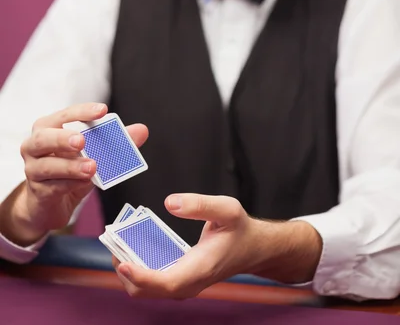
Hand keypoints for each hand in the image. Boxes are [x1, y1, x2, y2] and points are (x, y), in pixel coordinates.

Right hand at [0, 103, 148, 245]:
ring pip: (48, 165)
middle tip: (82, 141)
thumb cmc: (69, 169)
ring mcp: (33, 170)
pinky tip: (85, 182)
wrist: (48, 204)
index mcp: (48, 128)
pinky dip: (72, 183)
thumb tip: (142, 130)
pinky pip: (54, 187)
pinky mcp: (39, 192)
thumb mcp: (92, 153)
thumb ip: (116, 140)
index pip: (64, 115)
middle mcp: (35, 146)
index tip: (103, 110)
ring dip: (71, 166)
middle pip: (43, 138)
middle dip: (63, 138)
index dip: (82, 112)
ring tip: (92, 166)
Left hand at [113, 193, 321, 299]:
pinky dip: (138, 269)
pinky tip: (133, 246)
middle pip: (147, 291)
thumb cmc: (240, 229)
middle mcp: (189, 283)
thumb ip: (199, 204)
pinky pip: (152, 282)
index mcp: (200, 268)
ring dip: (129, 271)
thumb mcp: (227, 208)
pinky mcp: (180, 280)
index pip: (165, 283)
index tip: (122, 261)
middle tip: (114, 242)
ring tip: (119, 242)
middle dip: (125, 271)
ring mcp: (183, 285)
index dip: (141, 276)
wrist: (253, 249)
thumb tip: (170, 203)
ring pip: (146, 290)